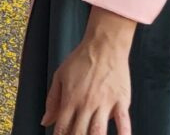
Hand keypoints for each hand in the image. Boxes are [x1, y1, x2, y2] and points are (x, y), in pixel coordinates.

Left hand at [43, 11, 133, 134]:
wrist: (104, 44)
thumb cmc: (82, 58)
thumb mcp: (60, 75)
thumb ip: (52, 100)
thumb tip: (45, 121)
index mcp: (71, 99)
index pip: (62, 127)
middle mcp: (87, 104)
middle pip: (79, 133)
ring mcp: (105, 103)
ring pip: (98, 132)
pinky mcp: (121, 101)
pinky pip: (124, 122)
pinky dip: (123, 134)